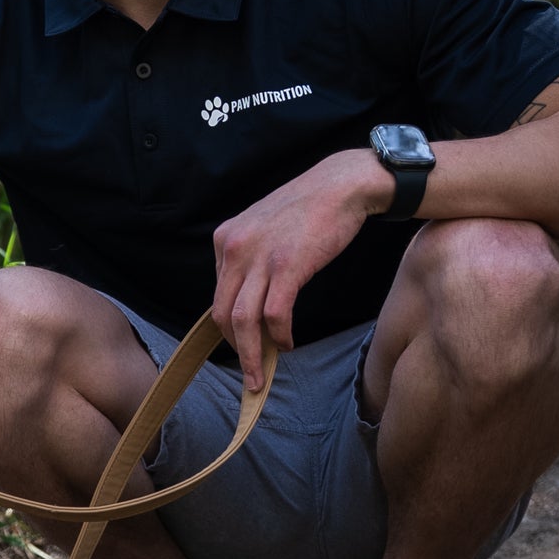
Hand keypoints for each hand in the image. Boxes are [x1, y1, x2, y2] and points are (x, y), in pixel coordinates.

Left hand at [212, 150, 388, 388]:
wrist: (340, 185)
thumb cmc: (308, 209)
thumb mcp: (263, 228)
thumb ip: (249, 258)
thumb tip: (249, 298)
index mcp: (225, 239)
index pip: (218, 294)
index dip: (229, 327)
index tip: (243, 345)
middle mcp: (234, 248)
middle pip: (222, 313)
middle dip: (235, 348)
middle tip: (250, 371)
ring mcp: (259, 257)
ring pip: (242, 320)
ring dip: (251, 354)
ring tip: (261, 373)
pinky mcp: (287, 266)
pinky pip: (274, 315)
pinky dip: (279, 336)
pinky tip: (287, 343)